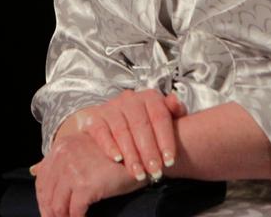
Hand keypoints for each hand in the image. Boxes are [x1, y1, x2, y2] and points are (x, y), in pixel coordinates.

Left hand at [33, 132, 142, 216]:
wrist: (138, 157)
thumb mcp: (81, 151)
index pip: (42, 179)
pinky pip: (75, 211)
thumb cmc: (111, 155)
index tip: (48, 212)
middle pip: (48, 194)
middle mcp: (63, 156)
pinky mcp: (86, 185)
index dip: (43, 199)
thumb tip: (33, 170)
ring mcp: (73, 170)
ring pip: (58, 205)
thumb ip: (58, 160)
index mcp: (60, 147)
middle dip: (51, 213)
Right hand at [65, 90, 185, 180]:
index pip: (160, 116)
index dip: (166, 140)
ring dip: (131, 154)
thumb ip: (173, 112)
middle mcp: (130, 99)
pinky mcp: (94, 118)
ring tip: (138, 173)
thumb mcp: (163, 117)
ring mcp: (111, 107)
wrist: (112, 122)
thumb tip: (176, 103)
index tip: (170, 160)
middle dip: (149, 152)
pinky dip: (109, 145)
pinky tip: (117, 159)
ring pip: (122, 131)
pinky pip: (101, 131)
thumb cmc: (144, 123)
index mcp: (149, 98)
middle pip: (141, 125)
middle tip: (155, 172)